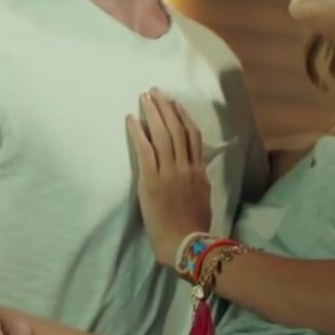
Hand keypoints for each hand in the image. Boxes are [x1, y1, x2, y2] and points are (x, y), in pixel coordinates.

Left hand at [126, 88, 212, 267]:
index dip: (183, 118)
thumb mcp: (203, 199)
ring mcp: (169, 172)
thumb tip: (195, 172)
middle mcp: (186, 166)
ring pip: (162, 134)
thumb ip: (198, 182)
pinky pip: (144, 150)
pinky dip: (137, 132)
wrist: (186, 243)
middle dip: (166, 108)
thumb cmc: (194, 227)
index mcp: (199, 171)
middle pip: (177, 129)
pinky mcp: (152, 180)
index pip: (192, 137)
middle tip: (156, 92)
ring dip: (153, 113)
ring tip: (145, 97)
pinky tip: (131, 119)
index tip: (175, 104)